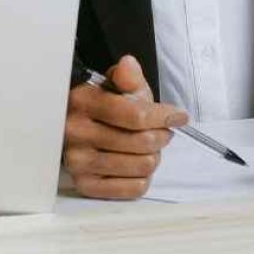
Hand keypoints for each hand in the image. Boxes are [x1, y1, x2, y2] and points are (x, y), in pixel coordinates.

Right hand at [63, 54, 188, 199]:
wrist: (76, 127)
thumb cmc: (101, 106)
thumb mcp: (115, 85)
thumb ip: (127, 76)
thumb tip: (128, 64)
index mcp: (82, 102)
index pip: (136, 115)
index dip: (164, 116)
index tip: (178, 116)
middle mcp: (75, 132)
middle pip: (143, 143)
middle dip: (160, 136)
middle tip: (160, 132)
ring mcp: (78, 161)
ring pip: (142, 166)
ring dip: (152, 157)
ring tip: (144, 148)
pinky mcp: (85, 184)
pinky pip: (133, 188)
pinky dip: (142, 178)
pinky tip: (134, 165)